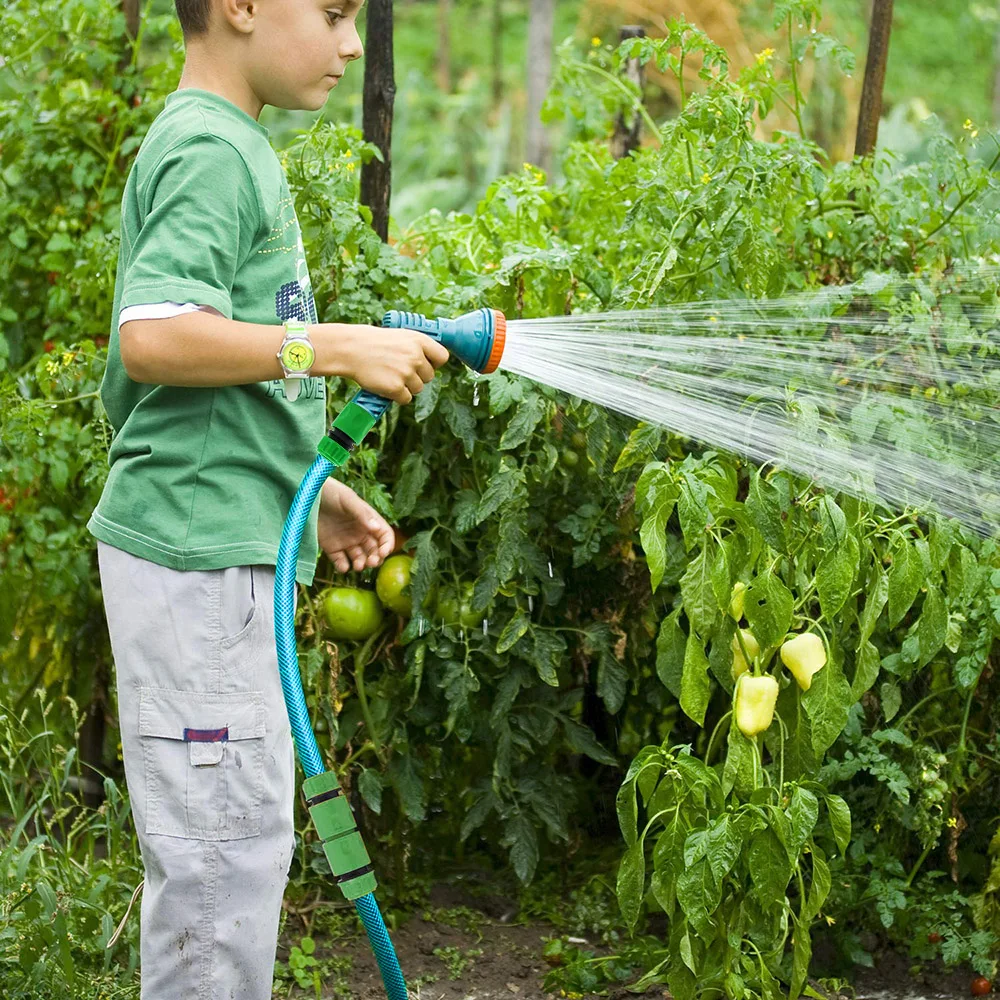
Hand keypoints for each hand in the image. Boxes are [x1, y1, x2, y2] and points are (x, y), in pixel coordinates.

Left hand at [317, 479, 394, 572]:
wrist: (306, 494)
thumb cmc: (330, 492)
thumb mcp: (347, 499)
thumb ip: (362, 514)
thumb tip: (376, 528)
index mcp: (367, 520)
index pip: (384, 535)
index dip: (387, 545)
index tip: (383, 552)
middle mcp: (359, 532)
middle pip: (374, 550)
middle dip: (375, 558)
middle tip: (371, 563)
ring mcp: (346, 541)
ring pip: (359, 558)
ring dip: (361, 564)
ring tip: (358, 566)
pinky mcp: (331, 547)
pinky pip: (340, 561)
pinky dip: (343, 567)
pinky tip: (343, 566)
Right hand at [332, 324, 449, 403]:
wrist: (351, 349)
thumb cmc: (374, 342)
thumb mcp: (400, 336)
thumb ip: (417, 347)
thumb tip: (430, 362)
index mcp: (419, 340)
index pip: (443, 357)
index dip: (435, 363)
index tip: (425, 365)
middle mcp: (416, 356)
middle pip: (429, 377)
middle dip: (417, 377)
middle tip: (399, 370)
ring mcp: (406, 372)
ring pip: (418, 389)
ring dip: (406, 387)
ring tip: (389, 375)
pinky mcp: (396, 388)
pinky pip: (406, 399)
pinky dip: (396, 396)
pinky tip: (385, 384)